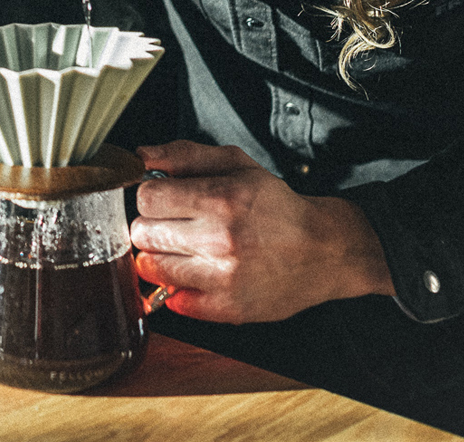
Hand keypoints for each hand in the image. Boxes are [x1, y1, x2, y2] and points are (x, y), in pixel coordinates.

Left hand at [131, 140, 394, 323]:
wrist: (323, 250)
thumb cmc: (276, 205)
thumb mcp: (236, 163)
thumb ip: (184, 154)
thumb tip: (140, 157)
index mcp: (221, 197)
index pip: (147, 197)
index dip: (150, 195)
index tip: (161, 198)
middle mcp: (220, 238)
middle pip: (142, 233)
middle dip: (151, 225)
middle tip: (173, 223)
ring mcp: (222, 278)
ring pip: (151, 268)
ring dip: (160, 256)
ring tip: (183, 247)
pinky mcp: (226, 309)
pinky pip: (173, 301)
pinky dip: (176, 287)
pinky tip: (195, 272)